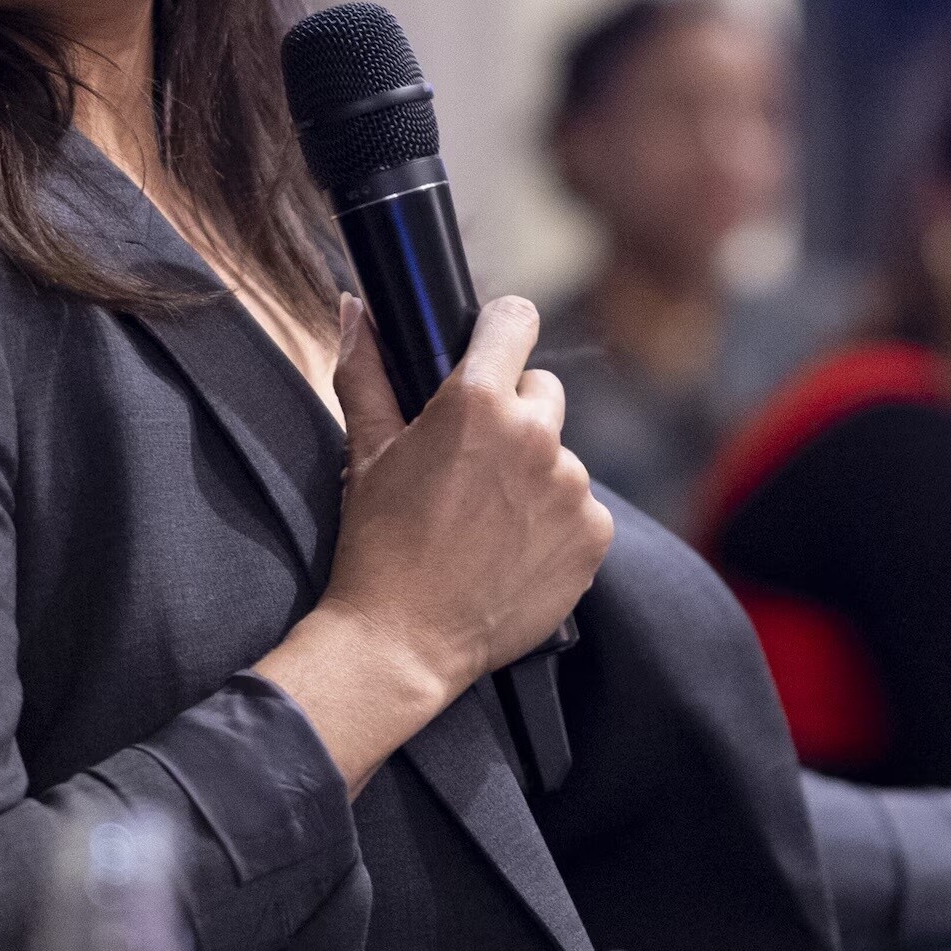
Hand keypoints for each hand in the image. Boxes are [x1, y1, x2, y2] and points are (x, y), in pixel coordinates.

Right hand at [256, 294, 609, 792]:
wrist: (404, 642)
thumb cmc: (379, 543)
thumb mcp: (366, 452)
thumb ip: (367, 371)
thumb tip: (355, 308)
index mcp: (479, 402)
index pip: (515, 319)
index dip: (500, 332)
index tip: (489, 351)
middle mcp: (537, 435)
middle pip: (541, 391)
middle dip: (513, 415)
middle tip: (471, 466)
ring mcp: (573, 487)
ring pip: (560, 455)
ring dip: (534, 475)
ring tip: (485, 522)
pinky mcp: (594, 534)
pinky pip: (581, 508)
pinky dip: (555, 523)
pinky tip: (512, 552)